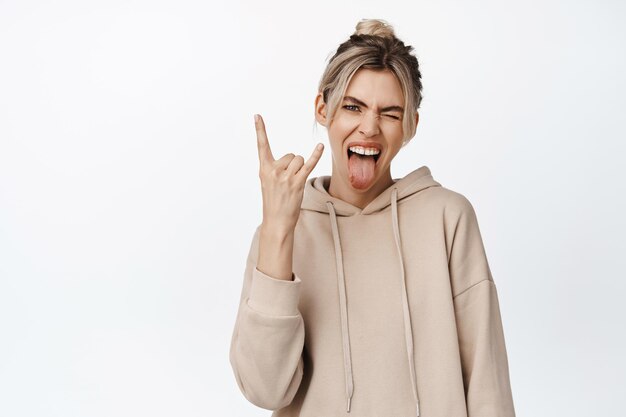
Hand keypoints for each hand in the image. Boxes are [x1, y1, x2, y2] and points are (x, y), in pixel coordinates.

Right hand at [255, 114, 323, 233]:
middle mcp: (273, 171)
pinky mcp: (297, 183)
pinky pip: (309, 164)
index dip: (259, 130)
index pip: (261, 146)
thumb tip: (293, 159)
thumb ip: (276, 169)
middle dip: (293, 165)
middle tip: (288, 183)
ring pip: (299, 160)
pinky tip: (320, 146)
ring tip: (294, 185)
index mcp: (264, 169)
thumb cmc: (274, 203)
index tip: (257, 116)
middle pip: (291, 155)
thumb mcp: (268, 184)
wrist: (276, 222)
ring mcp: (285, 177)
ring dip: (301, 169)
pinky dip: (316, 155)